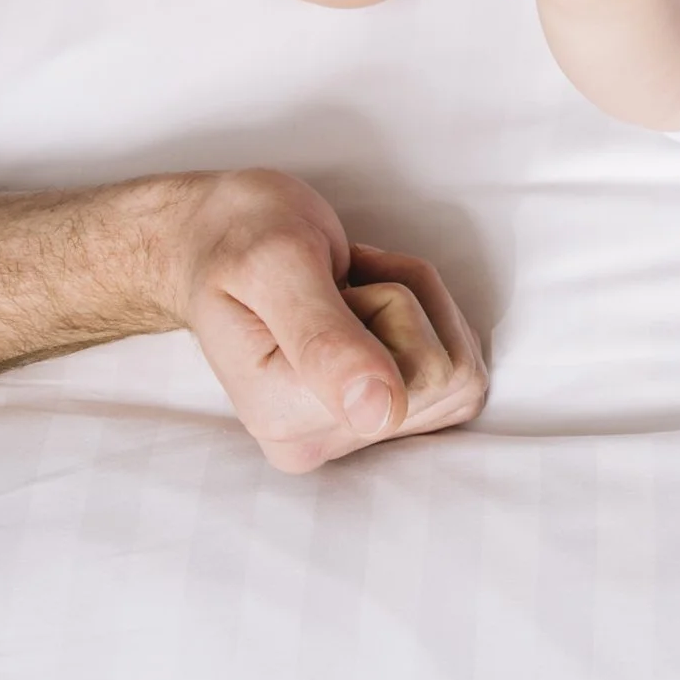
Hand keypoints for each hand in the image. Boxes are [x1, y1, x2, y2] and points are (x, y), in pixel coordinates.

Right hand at [152, 170, 488, 473]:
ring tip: (345, 289)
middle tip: (340, 280)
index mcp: (282, 417)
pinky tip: (367, 304)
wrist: (219, 237)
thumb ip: (324, 340)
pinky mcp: (384, 418)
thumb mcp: (276, 265)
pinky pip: (460, 373)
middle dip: (406, 300)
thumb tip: (380, 415)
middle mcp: (317, 443)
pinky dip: (429, 319)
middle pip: (443, 375)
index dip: (387, 300)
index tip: (330, 283)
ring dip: (416, 305)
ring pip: (457, 372)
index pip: (416, 372)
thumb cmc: (240, 238)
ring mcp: (353, 435)